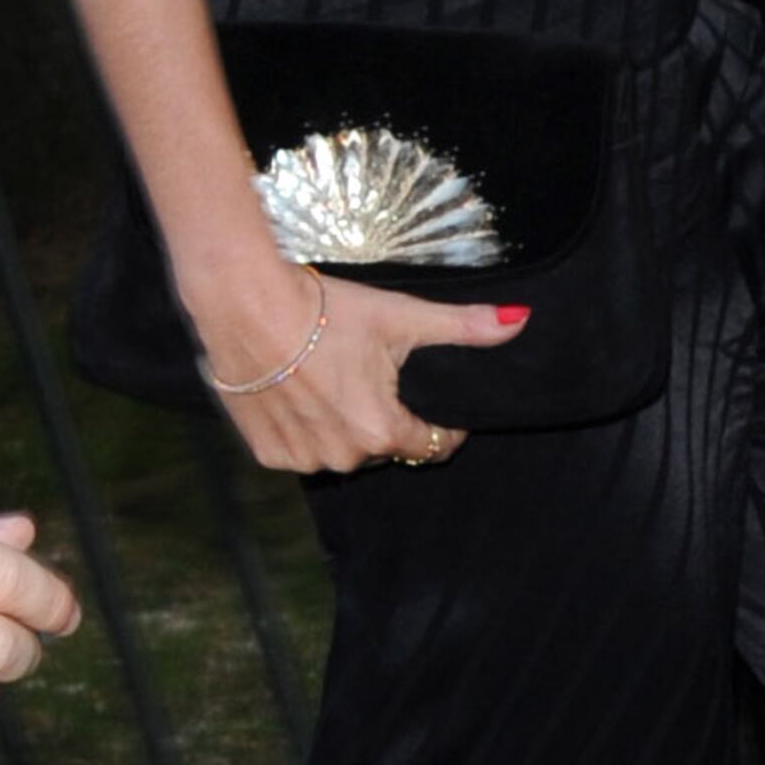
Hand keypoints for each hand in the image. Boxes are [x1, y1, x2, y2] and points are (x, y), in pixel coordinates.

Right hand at [178, 262, 524, 475]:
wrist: (244, 304)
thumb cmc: (324, 309)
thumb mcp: (401, 316)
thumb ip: (463, 327)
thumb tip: (520, 322)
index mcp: (381, 433)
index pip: (431, 445)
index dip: (439, 422)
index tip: (427, 397)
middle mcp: (343, 458)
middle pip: (384, 446)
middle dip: (385, 417)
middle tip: (368, 373)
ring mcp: (302, 460)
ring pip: (342, 450)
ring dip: (344, 426)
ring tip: (330, 380)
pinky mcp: (267, 454)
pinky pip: (302, 451)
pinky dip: (305, 429)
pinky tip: (298, 392)